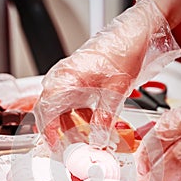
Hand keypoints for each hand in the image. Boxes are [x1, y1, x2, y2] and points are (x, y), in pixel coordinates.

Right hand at [34, 0, 180, 150]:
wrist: (134, 34)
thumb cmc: (122, 52)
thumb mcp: (114, 91)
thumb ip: (103, 119)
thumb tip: (97, 140)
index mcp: (65, 79)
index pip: (46, 111)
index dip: (49, 132)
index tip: (56, 147)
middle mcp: (62, 77)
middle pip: (51, 111)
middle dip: (60, 131)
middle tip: (69, 147)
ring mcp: (69, 78)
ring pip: (62, 108)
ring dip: (72, 124)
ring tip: (86, 138)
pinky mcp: (79, 79)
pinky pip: (73, 102)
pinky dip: (81, 115)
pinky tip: (93, 123)